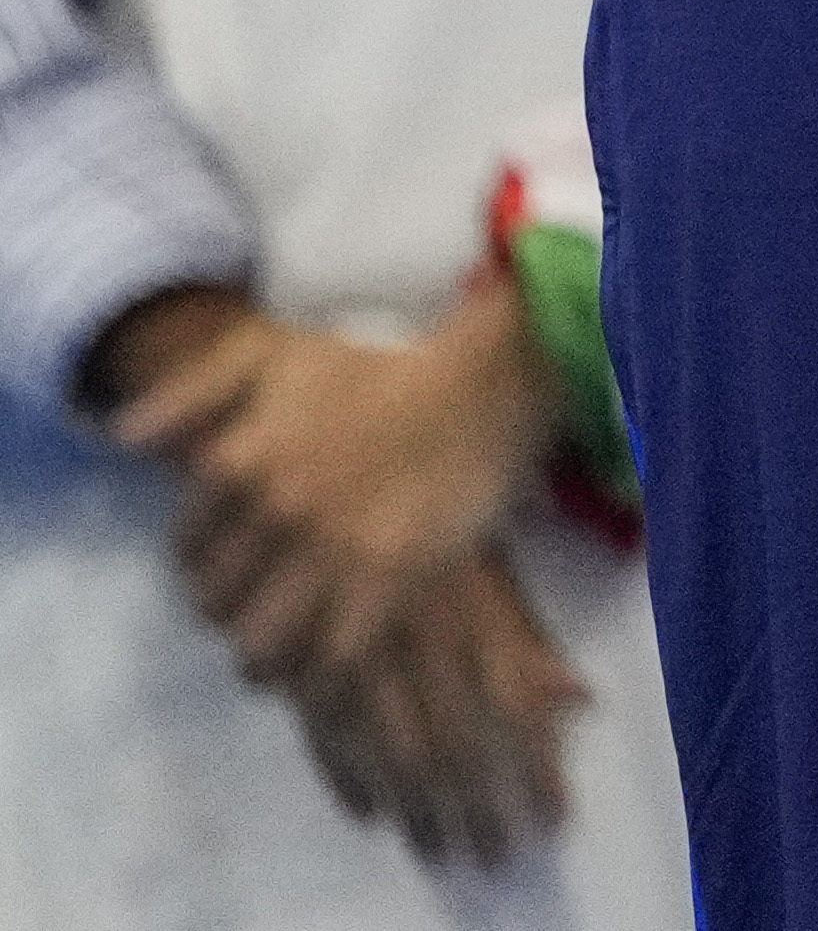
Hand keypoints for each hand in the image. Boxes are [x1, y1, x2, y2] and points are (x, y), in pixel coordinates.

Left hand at [118, 279, 547, 686]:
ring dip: (266, 657)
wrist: (489, 369)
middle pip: (217, 605)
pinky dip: (320, 674)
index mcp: (238, 462)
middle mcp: (276, 512)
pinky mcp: (393, 579)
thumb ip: (189, 393)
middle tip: (258, 606)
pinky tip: (328, 663)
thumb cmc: (379, 356)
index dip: (201, 566)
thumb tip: (120, 439)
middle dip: (231, 611)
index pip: (184, 552)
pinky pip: (333, 659)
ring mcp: (334, 550)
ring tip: (282, 650)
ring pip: (264, 645)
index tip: (228, 566)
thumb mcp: (271, 352)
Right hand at [275, 548, 579, 869]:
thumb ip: (532, 643)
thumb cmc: (442, 517)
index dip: (537, 776)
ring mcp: (363, 654)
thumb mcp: (499, 575)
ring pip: (391, 755)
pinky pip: (325, 734)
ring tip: (439, 852)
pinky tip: (368, 815)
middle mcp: (423, 645)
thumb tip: (583, 700)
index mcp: (479, 621)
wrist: (355, 466)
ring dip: (417, 812)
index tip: (552, 824)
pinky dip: (346, 781)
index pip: (519, 719)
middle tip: (491, 859)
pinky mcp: (306, 655)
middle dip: (476, 814)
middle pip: (455, 753)